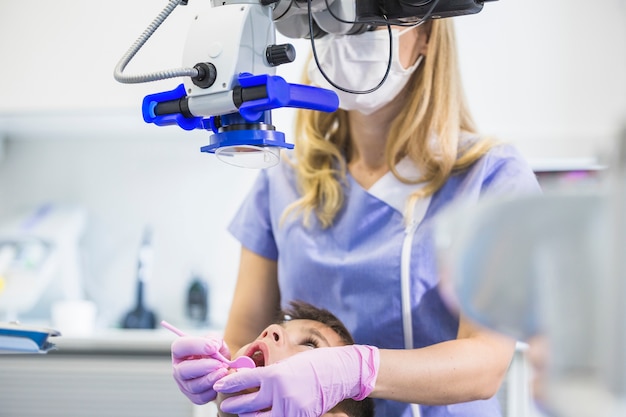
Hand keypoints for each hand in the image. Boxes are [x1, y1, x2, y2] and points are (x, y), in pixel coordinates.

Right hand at [171, 336, 231, 403]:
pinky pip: (201, 397)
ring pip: (193, 386)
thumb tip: (213, 346)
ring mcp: (184, 384)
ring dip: (210, 380)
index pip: (179, 347)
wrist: (223, 367)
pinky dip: (213, 391)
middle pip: (183, 371)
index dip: (196, 346)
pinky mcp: (193, 397)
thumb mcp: (215, 341)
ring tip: (224, 372)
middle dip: (203, 367)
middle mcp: (178, 368)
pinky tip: (221, 382)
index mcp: (180, 351)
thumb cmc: (216, 352)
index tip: (213, 348)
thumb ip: (214, 340)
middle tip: (220, 364)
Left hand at [214, 344, 378, 416]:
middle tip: (224, 403)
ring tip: (240, 412)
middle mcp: (279, 393)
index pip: (244, 380)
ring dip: (247, 415)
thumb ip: (268, 375)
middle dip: (233, 404)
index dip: (229, 383)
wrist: (337, 372)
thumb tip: (248, 381)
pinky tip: (260, 416)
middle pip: (247, 403)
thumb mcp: (286, 364)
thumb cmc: (311, 363)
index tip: (219, 385)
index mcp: (274, 374)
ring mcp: (289, 408)